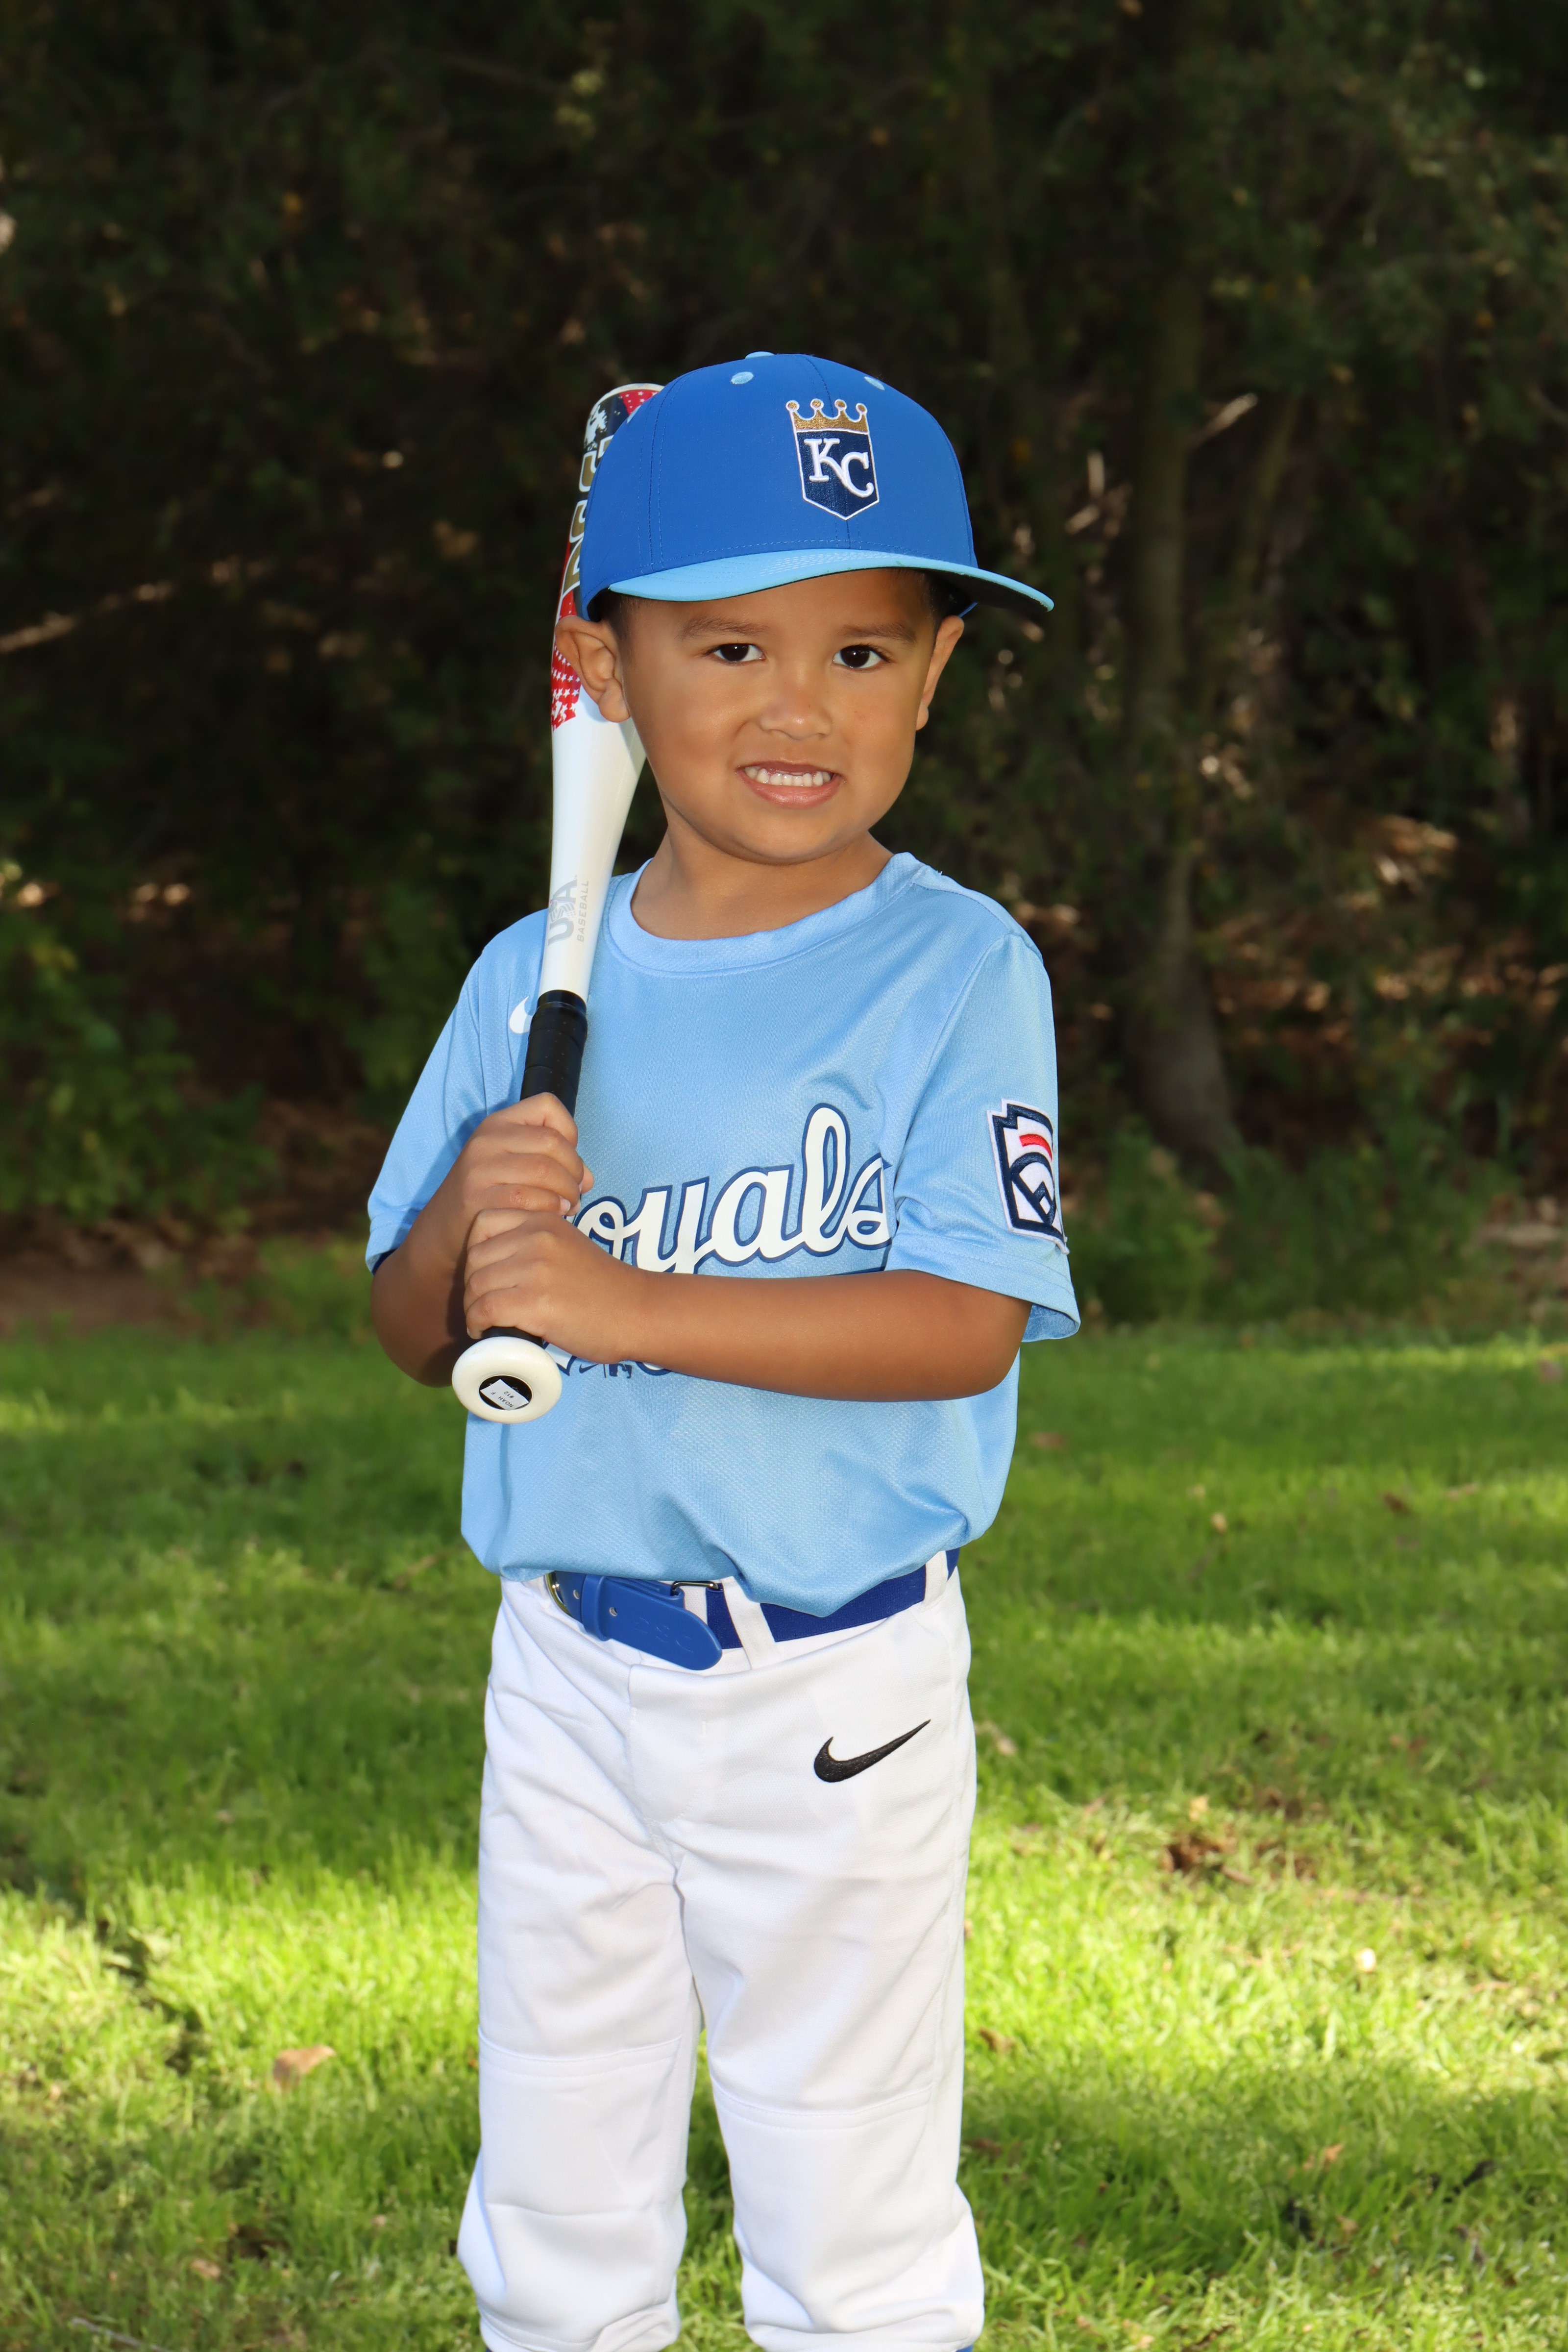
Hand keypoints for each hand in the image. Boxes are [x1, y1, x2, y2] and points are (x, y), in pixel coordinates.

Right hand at [429, 1093, 591, 1264]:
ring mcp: (480, 1169)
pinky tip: (554, 1217)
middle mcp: (487, 1140)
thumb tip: (588, 1179)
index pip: (548, 1106)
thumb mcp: (514, 1165)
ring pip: (545, 1171)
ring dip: (568, 1193)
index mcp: (498, 1123)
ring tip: (570, 1206)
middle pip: (553, 1142)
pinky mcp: (479, 1200)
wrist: (446, 1228)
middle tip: (577, 1191)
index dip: (570, 1131)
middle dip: (575, 1170)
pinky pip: (530, 1200)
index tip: (568, 1159)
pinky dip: (551, 1209)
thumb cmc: (491, 1193)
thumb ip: (555, 1164)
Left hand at [462, 1208, 644, 1359]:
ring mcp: (535, 1269)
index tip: (485, 1274)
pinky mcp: (535, 1302)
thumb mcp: (569, 1244)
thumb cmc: (604, 1286)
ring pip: (476, 1285)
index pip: (482, 1222)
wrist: (638, 1312)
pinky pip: (485, 1309)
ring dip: (472, 1307)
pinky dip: (477, 1323)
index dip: (475, 1252)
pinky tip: (482, 1331)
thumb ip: (540, 1240)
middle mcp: (537, 1238)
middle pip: (475, 1257)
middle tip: (481, 1305)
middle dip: (471, 1284)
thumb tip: (500, 1259)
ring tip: (482, 1321)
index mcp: (543, 1220)